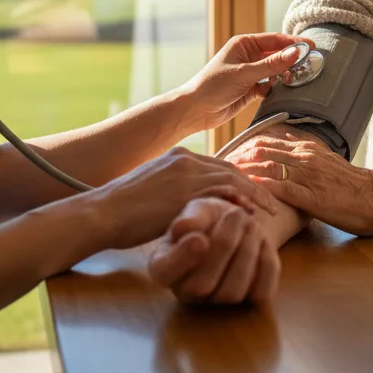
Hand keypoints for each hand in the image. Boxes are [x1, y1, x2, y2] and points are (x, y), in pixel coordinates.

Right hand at [91, 148, 277, 250]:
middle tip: (271, 201)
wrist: (102, 212)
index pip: (219, 164)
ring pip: (232, 179)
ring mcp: (186, 173)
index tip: (255, 193)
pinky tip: (251, 216)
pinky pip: (222, 194)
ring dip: (254, 194)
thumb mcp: (153, 191)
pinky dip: (240, 203)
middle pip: (231, 168)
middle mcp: (185, 159)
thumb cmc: (122, 210)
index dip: (240, 179)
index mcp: (178, 156)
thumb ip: (176, 191)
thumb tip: (194, 205)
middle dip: (254, 184)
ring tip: (269, 210)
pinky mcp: (185, 192)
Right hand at [148, 198, 280, 303]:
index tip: (200, 237)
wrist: (238, 224)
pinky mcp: (248, 301)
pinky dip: (266, 265)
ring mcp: (218, 301)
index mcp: (165, 266)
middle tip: (237, 214)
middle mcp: (188, 291)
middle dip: (224, 245)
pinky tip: (264, 241)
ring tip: (252, 224)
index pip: (164, 272)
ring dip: (247, 253)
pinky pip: (260, 293)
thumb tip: (184, 228)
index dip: (182, 259)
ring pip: (233, 292)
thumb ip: (191, 218)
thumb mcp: (198, 209)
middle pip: (202, 285)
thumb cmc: (210, 217)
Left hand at [182, 33, 313, 130]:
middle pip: (277, 55)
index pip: (274, 40)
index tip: (311, 47)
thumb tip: (296, 53)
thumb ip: (271, 64)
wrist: (196, 110)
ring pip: (275, 71)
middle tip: (310, 65)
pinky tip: (277, 93)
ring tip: (295, 80)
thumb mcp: (244, 73)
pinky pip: (270, 86)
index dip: (293, 42)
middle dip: (292, 60)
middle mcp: (249, 56)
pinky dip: (276, 89)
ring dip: (285, 76)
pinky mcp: (251, 89)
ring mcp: (250, 73)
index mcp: (244, 44)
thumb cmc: (214, 86)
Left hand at [232, 131, 372, 235]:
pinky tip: (245, 190)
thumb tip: (286, 138)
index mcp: (306, 148)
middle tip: (214, 166)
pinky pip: (281, 187)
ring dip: (242, 171)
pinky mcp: (311, 195)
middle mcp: (304, 157)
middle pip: (260, 150)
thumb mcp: (327, 160)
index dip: (241, 148)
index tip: (223, 156)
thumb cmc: (351, 185)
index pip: (265, 141)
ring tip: (222, 177)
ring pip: (267, 166)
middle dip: (235, 158)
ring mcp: (307, 175)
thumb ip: (305, 150)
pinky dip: (260, 187)